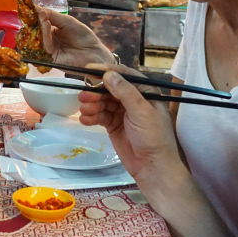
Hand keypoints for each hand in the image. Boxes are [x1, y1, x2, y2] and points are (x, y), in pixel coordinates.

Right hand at [39, 8, 113, 65]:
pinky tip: (46, 24)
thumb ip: (51, 15)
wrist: (93, 51)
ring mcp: (48, 48)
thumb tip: (36, 7)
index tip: (30, 6)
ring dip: (40, 26)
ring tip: (42, 17)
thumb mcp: (67, 21)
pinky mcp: (50, 57)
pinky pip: (45, 45)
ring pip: (39, 37)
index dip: (36, 15)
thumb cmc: (82, 35)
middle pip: (36, 30)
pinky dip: (45, 34)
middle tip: (33, 12)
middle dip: (35, 20)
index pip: (40, 22)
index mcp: (51, 30)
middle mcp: (48, 39)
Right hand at [78, 64, 181, 185]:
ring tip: (84, 110)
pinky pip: (100, 116)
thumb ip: (125, 92)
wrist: (152, 167)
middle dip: (96, 91)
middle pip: (110, 88)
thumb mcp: (141, 112)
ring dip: (92, 105)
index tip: (89, 70)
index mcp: (145, 91)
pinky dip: (91, 116)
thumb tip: (108, 74)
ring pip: (102, 102)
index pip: (125, 75)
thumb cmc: (153, 137)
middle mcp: (133, 99)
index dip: (107, 71)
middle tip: (83, 96)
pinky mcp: (113, 125)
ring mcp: (122, 112)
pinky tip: (85, 120)